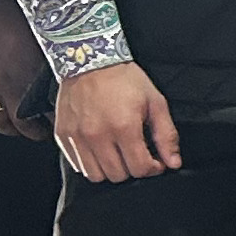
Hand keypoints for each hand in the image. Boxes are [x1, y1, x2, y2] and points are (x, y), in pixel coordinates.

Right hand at [0, 3, 51, 138]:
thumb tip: (68, 79)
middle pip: (15, 124)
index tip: (57, 125)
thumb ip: (52, 67)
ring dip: (7, 128)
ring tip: (18, 128)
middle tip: (39, 132)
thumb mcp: (44, 46)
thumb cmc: (16, 23)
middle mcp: (5, 88)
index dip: (48, 124)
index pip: (38, 115)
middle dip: (28, 132)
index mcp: (25, 79)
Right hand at [55, 60, 177, 182]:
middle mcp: (97, 136)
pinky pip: (78, 165)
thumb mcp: (155, 102)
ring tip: (119, 153)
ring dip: (111, 169)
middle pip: (118, 175)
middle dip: (133, 169)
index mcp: (124, 127)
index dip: (152, 168)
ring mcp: (77, 137)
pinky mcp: (63, 136)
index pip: (139, 168)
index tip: (155, 161)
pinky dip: (91, 163)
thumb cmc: (124, 79)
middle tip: (137, 155)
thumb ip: (166, 135)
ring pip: (95, 175)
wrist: (89, 60)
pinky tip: (101, 149)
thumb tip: (173, 162)